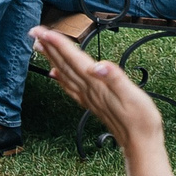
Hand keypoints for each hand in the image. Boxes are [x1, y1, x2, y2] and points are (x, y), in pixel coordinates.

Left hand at [38, 27, 165, 175]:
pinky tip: (55, 74)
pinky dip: (60, 78)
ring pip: (64, 74)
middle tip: (35, 33)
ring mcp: (89, 97)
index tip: (44, 32)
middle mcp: (89, 90)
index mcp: (97, 84)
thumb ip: (115, 78)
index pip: (74, 59)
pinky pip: (70, 87)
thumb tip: (99, 66)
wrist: (140, 143)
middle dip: (49, 47)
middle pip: (64, 65)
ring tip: (41, 47)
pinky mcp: (92, 103)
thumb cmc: (140, 120)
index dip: (59, 44)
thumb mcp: (133, 95)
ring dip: (52, 59)